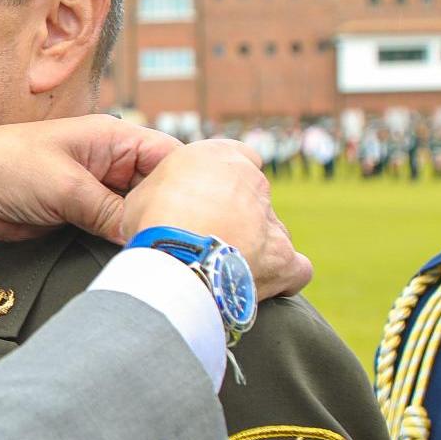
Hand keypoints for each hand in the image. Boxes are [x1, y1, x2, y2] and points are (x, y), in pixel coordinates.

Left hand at [0, 115, 180, 245]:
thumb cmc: (5, 166)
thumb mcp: (64, 186)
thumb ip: (109, 211)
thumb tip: (147, 235)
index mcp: (113, 138)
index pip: (170, 157)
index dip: (190, 184)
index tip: (208, 216)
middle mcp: (111, 162)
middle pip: (159, 188)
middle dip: (170, 213)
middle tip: (189, 246)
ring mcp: (98, 190)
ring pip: (138, 212)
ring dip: (146, 231)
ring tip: (168, 256)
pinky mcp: (82, 215)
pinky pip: (115, 229)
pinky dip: (125, 242)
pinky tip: (139, 259)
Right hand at [122, 139, 312, 298]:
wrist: (176, 258)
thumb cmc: (153, 223)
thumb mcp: (145, 191)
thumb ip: (166, 190)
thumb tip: (163, 206)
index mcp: (220, 156)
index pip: (235, 157)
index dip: (219, 180)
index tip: (202, 200)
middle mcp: (253, 181)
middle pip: (252, 196)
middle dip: (234, 215)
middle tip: (204, 238)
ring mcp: (271, 220)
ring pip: (270, 230)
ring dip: (253, 245)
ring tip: (222, 266)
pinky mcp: (283, 257)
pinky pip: (295, 267)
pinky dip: (282, 276)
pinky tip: (258, 283)